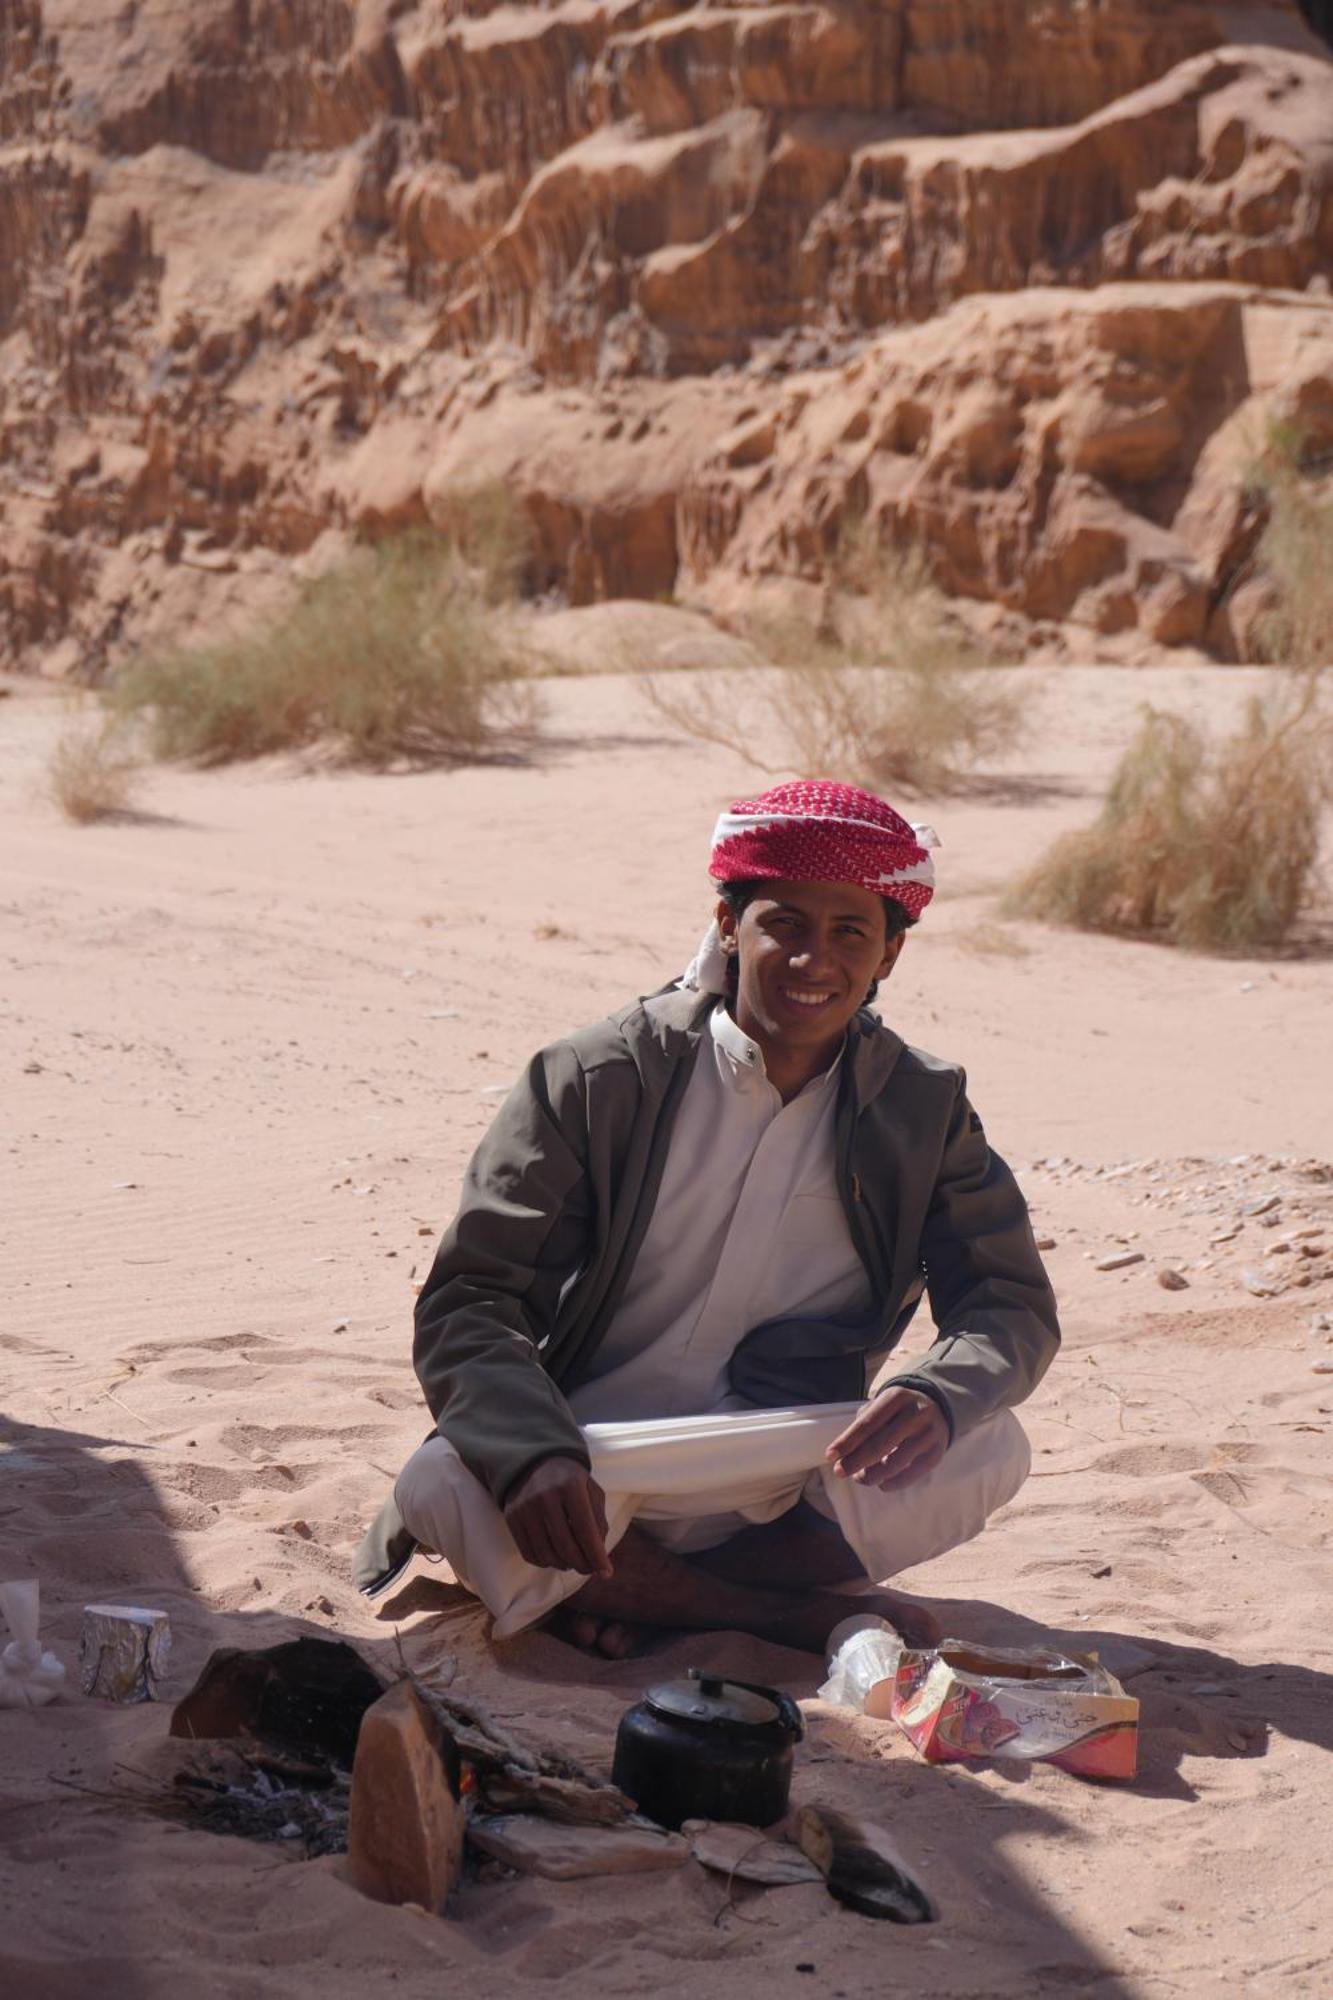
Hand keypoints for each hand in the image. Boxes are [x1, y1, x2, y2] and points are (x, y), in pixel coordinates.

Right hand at [502, 1456, 612, 1576]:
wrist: (533, 1461)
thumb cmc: (568, 1479)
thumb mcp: (590, 1489)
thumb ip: (599, 1519)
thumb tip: (600, 1555)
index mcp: (570, 1486)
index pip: (585, 1530)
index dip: (597, 1555)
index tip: (606, 1572)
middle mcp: (546, 1496)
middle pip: (565, 1546)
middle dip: (581, 1564)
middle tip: (589, 1570)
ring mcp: (525, 1507)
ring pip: (546, 1553)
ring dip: (563, 1565)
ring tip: (572, 1562)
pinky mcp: (511, 1517)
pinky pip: (528, 1552)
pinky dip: (544, 1562)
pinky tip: (553, 1558)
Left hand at [825, 1386, 949, 1491]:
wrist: (938, 1408)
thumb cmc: (899, 1409)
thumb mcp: (883, 1405)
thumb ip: (864, 1423)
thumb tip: (843, 1453)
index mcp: (897, 1397)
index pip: (867, 1423)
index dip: (847, 1442)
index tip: (830, 1456)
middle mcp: (915, 1413)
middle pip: (879, 1445)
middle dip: (855, 1462)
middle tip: (839, 1472)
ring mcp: (929, 1434)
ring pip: (895, 1463)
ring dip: (872, 1475)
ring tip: (859, 1477)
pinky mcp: (937, 1453)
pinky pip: (912, 1474)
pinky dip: (893, 1483)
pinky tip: (881, 1483)